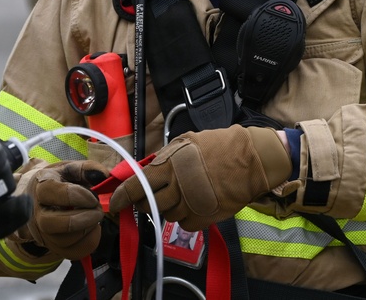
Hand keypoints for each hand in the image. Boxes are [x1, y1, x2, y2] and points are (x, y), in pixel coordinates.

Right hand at [16, 160, 109, 259]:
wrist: (42, 199)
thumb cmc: (59, 181)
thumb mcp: (70, 169)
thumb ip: (87, 168)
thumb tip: (104, 176)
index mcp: (41, 187)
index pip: (56, 193)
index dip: (79, 196)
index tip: (93, 197)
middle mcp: (38, 213)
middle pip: (57, 223)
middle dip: (85, 218)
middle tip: (98, 210)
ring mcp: (44, 233)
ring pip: (65, 240)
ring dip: (88, 229)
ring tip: (95, 217)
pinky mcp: (53, 247)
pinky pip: (72, 253)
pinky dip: (89, 242)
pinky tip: (93, 229)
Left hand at [108, 126, 291, 231]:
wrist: (250, 161)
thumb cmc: (220, 146)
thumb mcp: (187, 142)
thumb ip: (165, 157)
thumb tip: (148, 168)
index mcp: (168, 166)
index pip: (136, 186)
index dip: (122, 196)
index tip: (115, 204)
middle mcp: (175, 188)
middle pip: (148, 204)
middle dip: (146, 201)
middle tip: (154, 195)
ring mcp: (189, 205)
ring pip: (166, 215)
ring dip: (169, 207)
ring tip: (183, 194)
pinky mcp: (202, 219)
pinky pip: (184, 224)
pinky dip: (186, 217)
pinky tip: (195, 203)